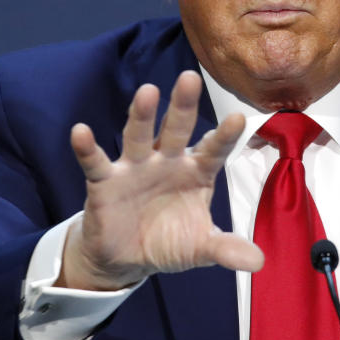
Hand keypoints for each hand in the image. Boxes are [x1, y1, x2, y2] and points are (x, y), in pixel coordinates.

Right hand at [58, 71, 263, 290]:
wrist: (127, 257)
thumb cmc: (169, 240)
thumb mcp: (200, 247)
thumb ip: (226, 248)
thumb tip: (260, 261)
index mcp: (196, 172)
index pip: (213, 150)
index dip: (225, 136)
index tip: (239, 119)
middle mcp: (167, 161)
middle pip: (176, 130)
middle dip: (182, 106)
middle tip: (190, 78)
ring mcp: (135, 168)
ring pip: (139, 137)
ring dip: (142, 116)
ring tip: (147, 91)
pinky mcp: (105, 182)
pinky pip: (95, 162)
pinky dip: (87, 148)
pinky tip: (80, 132)